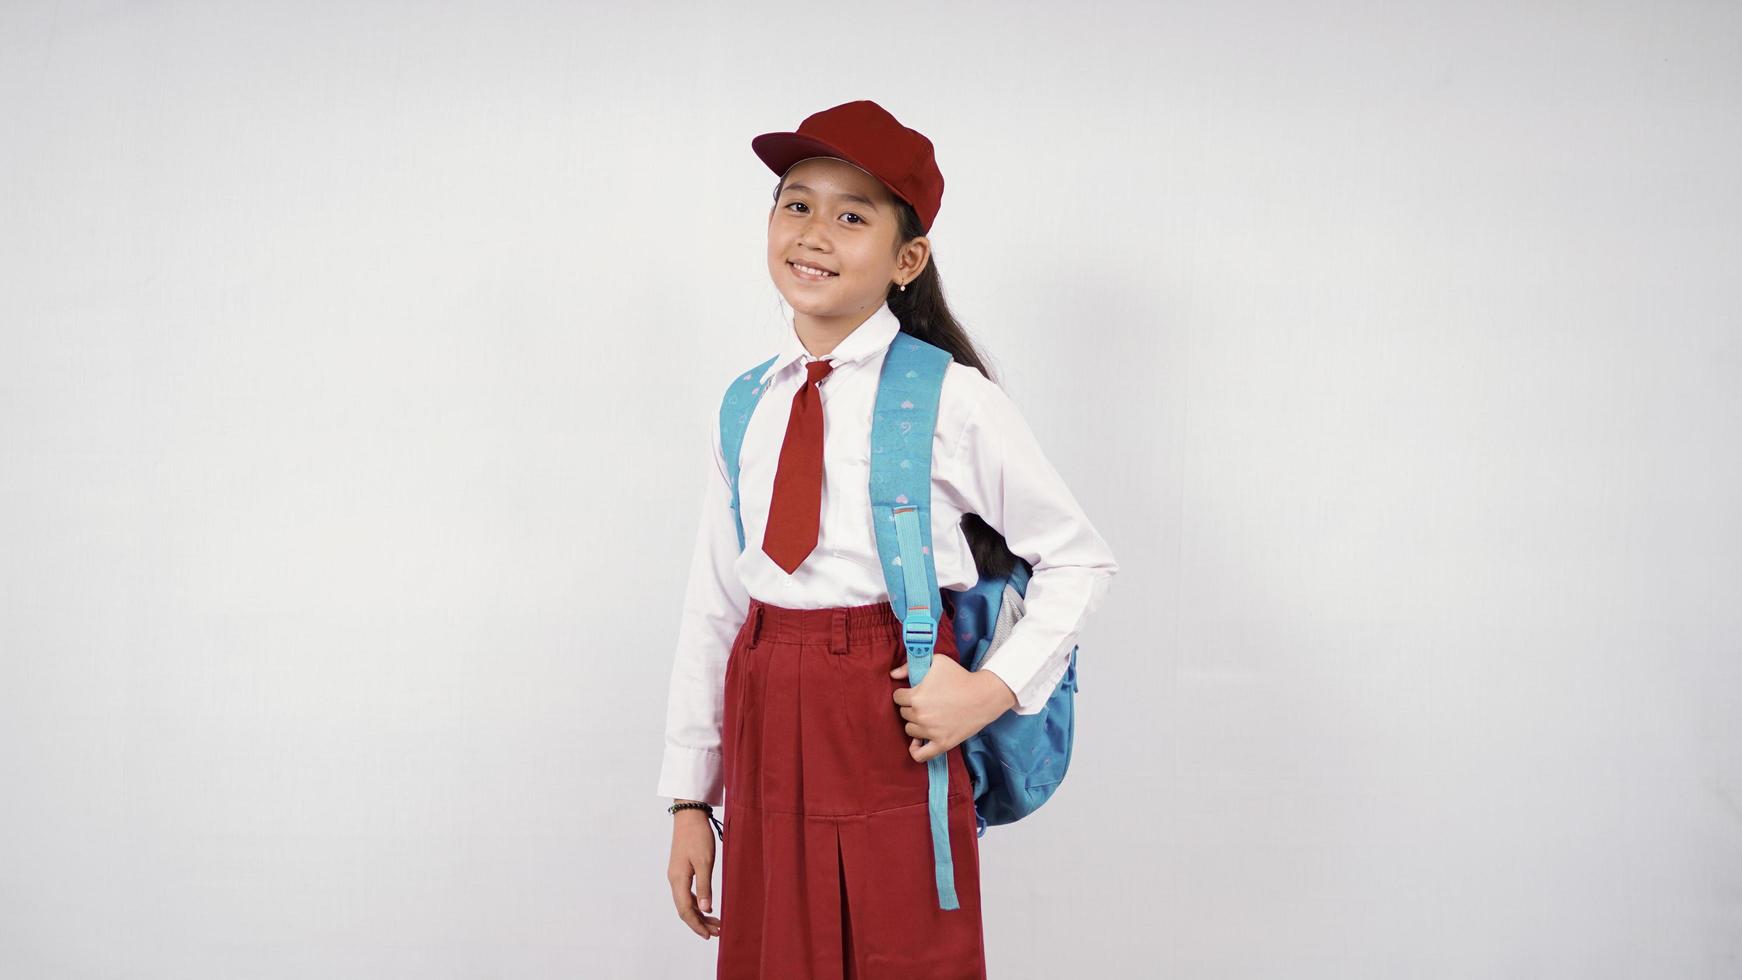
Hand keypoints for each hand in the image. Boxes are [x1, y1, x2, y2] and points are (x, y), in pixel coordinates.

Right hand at [666, 807, 721, 939]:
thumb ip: (704, 887)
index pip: (685, 911)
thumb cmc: (698, 837)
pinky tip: (707, 905)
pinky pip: (687, 893)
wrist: (689, 815)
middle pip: (685, 909)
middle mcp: (674, 880)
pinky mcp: (681, 869)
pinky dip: (697, 902)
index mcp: (678, 880)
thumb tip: (705, 910)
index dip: (697, 925)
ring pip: (686, 902)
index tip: (709, 935)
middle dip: (700, 923)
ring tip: (715, 922)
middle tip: (717, 932)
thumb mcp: (705, 862)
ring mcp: (677, 875)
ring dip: (700, 913)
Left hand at [890, 654, 1017, 762]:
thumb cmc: (960, 676)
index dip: (906, 693)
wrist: (984, 695)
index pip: (897, 698)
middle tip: (927, 702)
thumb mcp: (936, 661)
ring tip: (929, 716)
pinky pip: (920, 754)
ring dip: (916, 723)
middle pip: (903, 713)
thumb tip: (893, 674)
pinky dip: (915, 750)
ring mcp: (930, 731)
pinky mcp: (942, 743)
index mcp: (916, 697)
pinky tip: (918, 743)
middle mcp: (920, 715)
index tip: (916, 691)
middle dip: (912, 707)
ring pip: (910, 730)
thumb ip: (910, 666)